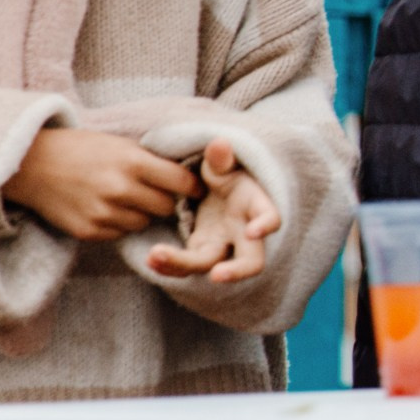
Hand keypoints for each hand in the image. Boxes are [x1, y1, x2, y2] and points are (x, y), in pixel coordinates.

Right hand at [3, 128, 200, 240]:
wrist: (31, 164)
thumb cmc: (82, 149)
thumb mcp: (121, 144)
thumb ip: (152, 161)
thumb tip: (189, 176)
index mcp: (133, 162)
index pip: (181, 182)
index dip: (193, 187)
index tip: (196, 190)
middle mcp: (120, 189)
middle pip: (166, 207)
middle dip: (166, 200)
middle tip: (156, 192)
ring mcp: (103, 213)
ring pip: (144, 223)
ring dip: (141, 213)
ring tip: (124, 198)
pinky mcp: (89, 231)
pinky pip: (120, 233)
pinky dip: (118, 223)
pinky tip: (104, 207)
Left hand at [146, 139, 281, 282]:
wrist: (213, 187)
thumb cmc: (224, 173)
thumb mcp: (223, 162)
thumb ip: (221, 158)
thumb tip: (219, 144)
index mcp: (254, 206)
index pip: (270, 217)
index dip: (266, 225)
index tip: (254, 231)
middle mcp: (243, 233)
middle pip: (249, 261)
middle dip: (236, 271)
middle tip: (216, 275)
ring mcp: (221, 245)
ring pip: (209, 265)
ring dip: (184, 265)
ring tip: (155, 256)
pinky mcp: (199, 252)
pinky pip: (186, 266)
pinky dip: (169, 265)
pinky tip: (150, 259)